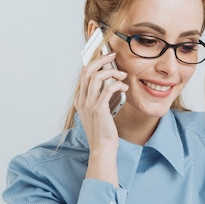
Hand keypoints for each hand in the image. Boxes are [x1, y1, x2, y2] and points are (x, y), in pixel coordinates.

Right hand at [74, 53, 127, 182]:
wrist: (102, 148)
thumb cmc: (103, 132)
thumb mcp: (97, 113)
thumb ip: (99, 99)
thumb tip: (111, 84)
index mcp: (80, 100)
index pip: (84, 74)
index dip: (94, 62)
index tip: (106, 57)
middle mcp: (82, 100)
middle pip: (88, 70)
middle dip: (101, 59)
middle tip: (113, 55)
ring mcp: (89, 104)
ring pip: (97, 76)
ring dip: (112, 71)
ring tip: (122, 75)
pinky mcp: (99, 109)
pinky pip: (108, 89)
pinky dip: (118, 84)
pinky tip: (124, 87)